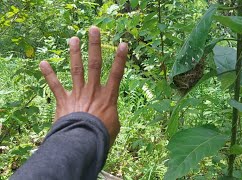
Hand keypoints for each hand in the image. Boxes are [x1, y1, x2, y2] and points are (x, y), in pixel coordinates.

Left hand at [39, 26, 127, 144]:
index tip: (123, 44)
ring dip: (74, 53)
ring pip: (76, 69)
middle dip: (94, 46)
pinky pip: (55, 86)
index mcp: (107, 96)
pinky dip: (49, 74)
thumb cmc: (101, 136)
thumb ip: (111, 115)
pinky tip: (42, 63)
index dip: (120, 58)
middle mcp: (93, 90)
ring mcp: (77, 94)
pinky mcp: (64, 101)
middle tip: (93, 30)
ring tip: (73, 39)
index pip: (116, 74)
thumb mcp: (114, 125)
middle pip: (94, 64)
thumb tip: (109, 115)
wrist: (82, 142)